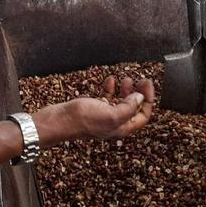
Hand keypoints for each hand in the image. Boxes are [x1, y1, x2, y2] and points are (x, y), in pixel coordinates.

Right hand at [0, 77, 154, 168]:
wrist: (57, 120)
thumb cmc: (81, 119)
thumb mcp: (110, 114)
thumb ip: (128, 107)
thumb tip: (139, 98)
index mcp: (121, 128)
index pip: (143, 115)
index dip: (148, 99)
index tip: (146, 83)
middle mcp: (113, 124)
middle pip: (133, 109)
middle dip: (138, 93)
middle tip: (139, 79)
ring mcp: (102, 117)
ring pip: (119, 102)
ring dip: (124, 90)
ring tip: (125, 78)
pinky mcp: (91, 109)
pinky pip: (105, 99)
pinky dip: (109, 89)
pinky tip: (108, 80)